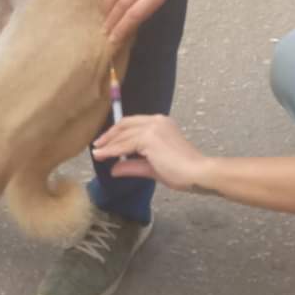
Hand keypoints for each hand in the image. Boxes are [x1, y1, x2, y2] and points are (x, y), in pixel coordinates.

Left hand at [93, 114, 210, 191]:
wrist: (197, 173)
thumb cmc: (182, 172)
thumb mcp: (152, 167)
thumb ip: (132, 165)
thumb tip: (114, 169)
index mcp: (161, 123)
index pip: (132, 124)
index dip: (117, 133)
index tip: (105, 143)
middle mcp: (156, 121)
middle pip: (125, 124)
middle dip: (109, 135)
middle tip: (97, 146)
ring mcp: (153, 127)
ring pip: (123, 134)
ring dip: (108, 144)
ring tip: (97, 153)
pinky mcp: (149, 138)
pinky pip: (124, 145)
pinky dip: (111, 151)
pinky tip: (103, 156)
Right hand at [104, 0, 181, 42]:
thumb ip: (145, 9)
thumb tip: (124, 27)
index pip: (136, 13)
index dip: (122, 27)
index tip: (113, 39)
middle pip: (124, 3)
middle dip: (112, 20)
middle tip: (105, 31)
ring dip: (106, 7)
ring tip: (104, 17)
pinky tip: (105, 1)